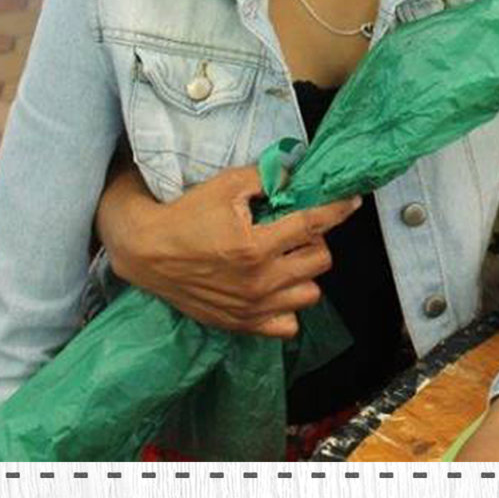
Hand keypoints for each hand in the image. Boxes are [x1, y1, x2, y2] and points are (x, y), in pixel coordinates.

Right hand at [100, 164, 359, 337]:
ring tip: (285, 257)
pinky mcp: (242, 324)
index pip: (313, 224)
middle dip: (314, 239)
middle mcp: (259, 282)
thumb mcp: (226, 185)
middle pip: (320, 260)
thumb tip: (299, 172)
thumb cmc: (186, 214)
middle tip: (295, 229)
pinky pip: (288, 325)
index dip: (338, 209)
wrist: (146, 252)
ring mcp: (252, 307)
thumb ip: (268, 177)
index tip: (352, 201)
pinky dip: (288, 306)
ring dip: (304, 272)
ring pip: (310, 294)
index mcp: (256, 246)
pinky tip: (274, 286)